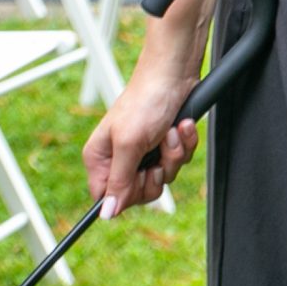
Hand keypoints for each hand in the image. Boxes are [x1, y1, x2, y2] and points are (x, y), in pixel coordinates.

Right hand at [82, 64, 201, 215]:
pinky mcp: (165, 142)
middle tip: (160, 149)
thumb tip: (106, 213)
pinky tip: (183, 126)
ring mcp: (145, 150)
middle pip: (141, 190)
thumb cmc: (147, 100)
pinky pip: (179, 159)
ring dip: (174, 153)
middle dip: (159, 170)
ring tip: (171, 131)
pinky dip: (185, 143)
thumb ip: (119, 180)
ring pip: (164, 175)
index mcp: (101, 158)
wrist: (175, 72)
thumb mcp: (130, 143)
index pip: (108, 197)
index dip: (129, 193)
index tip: (142, 176)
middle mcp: (120, 157)